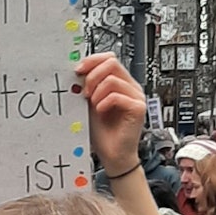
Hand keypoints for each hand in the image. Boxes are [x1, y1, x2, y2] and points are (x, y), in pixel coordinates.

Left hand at [76, 53, 146, 177]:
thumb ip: (88, 87)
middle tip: (85, 93)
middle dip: (93, 75)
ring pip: (113, 79)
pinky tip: (101, 112)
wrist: (112, 155)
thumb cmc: (102, 133)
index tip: (78, 70)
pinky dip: (104, 103)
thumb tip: (77, 71)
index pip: (109, 58)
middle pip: (112, 63)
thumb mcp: (90, 104)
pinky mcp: (138, 108)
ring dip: (97, 92)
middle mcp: (130, 87)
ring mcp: (137, 96)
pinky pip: (117, 95)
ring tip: (94, 106)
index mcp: (120, 83)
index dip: (92, 60)